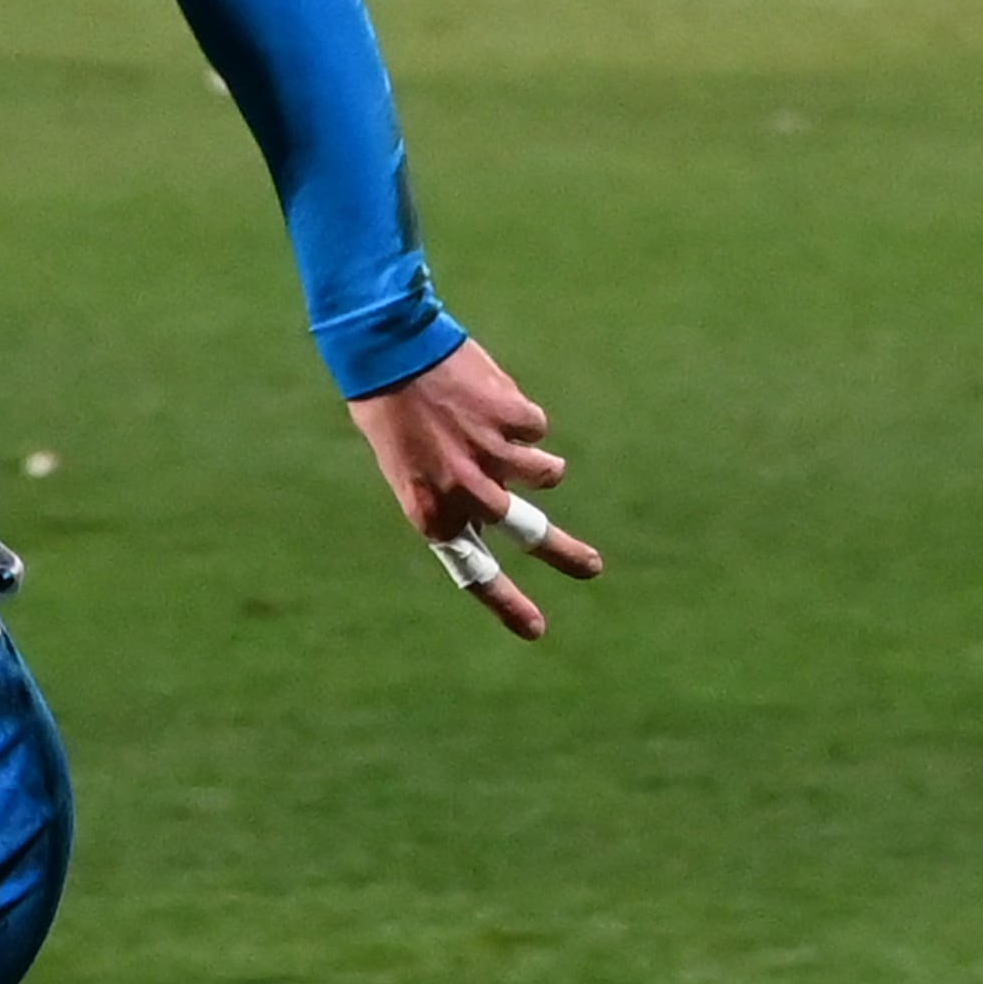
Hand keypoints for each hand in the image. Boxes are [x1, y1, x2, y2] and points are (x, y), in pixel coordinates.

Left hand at [347, 337, 598, 639]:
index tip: (536, 630)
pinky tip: (485, 398)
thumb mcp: (413, 467)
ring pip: (548, 473)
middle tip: (593, 569)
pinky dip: (518, 415)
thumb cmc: (393, 414)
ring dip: (534, 457)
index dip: (507, 603)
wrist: (389, 353)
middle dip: (568, 554)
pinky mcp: (514, 420)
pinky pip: (536, 428)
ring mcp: (494, 456)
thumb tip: (503, 504)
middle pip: (533, 534)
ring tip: (499, 431)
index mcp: (432, 511)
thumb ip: (458, 492)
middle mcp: (467, 491)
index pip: (474, 568)